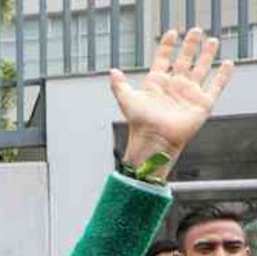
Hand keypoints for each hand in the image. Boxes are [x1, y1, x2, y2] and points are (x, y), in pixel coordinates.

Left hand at [113, 28, 233, 181]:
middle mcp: (174, 86)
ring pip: (201, 69)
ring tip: (212, 41)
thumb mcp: (127, 100)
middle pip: (185, 60)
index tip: (172, 33)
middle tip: (196, 31)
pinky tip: (227, 64)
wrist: (154, 140)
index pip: (164, 59)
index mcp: (157, 83)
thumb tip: (112, 71)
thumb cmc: (140, 123)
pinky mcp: (202, 103)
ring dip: (207, 55)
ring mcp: (189, 94)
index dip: (167, 46)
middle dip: (190, 46)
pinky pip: (216, 86)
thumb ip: (119, 85)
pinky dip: (223, 75)